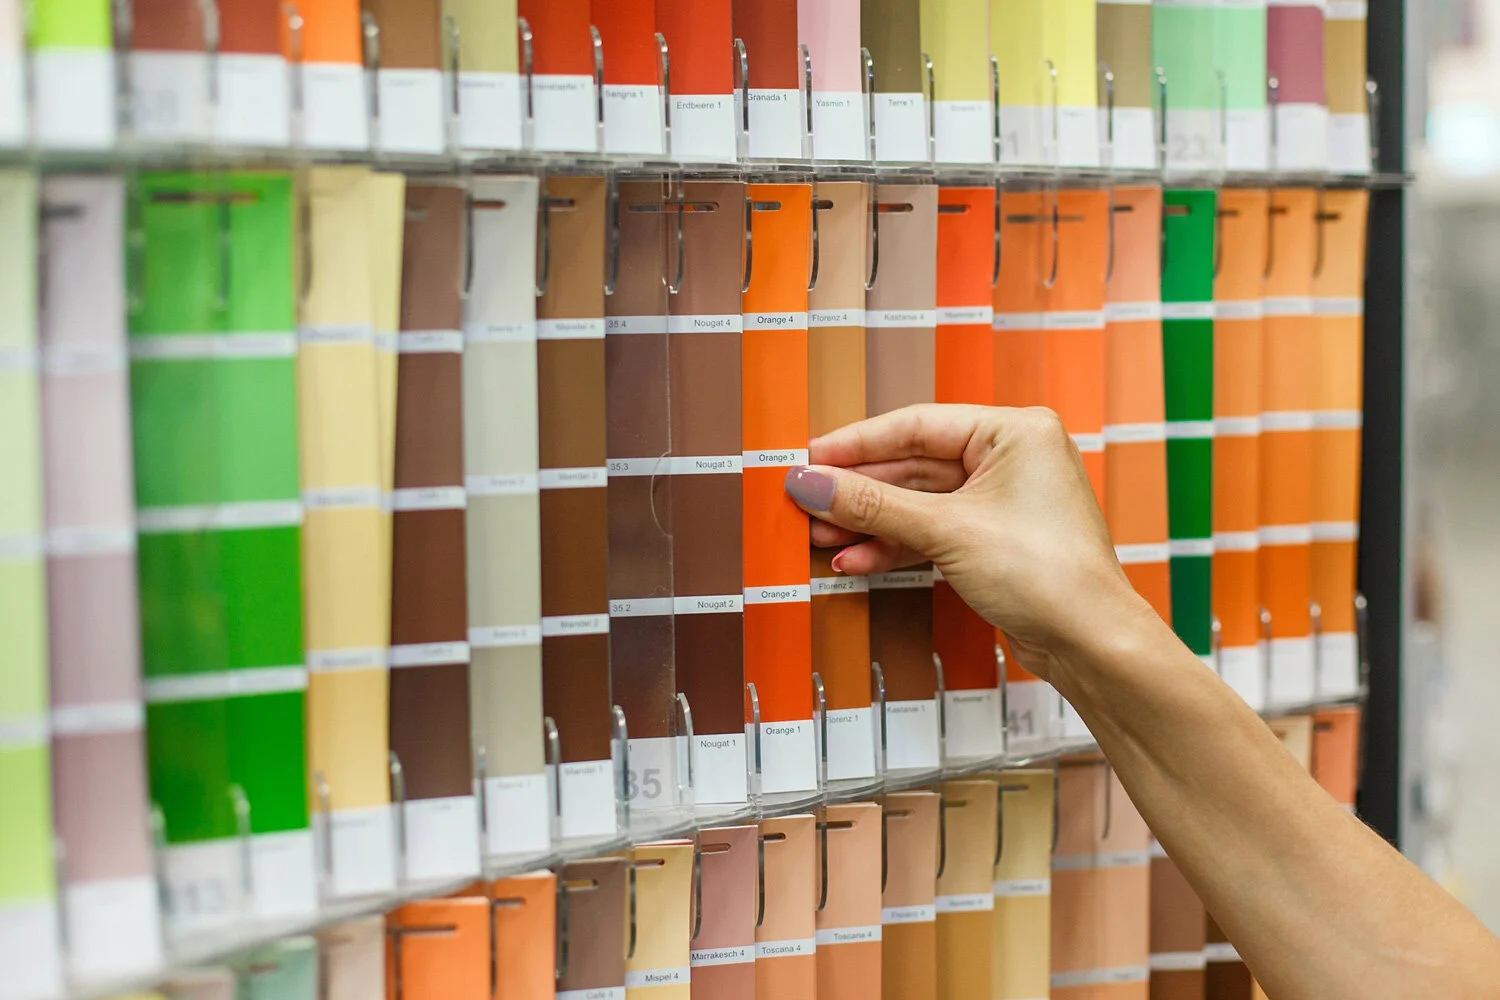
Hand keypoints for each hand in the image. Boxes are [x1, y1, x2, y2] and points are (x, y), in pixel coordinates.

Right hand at [783, 404, 1155, 679]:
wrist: (1091, 642)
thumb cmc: (1047, 575)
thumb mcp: (946, 531)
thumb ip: (871, 505)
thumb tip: (810, 483)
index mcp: (1015, 431)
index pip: (916, 425)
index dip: (856, 444)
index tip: (810, 458)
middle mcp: (1013, 457)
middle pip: (914, 465)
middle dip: (859, 491)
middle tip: (808, 502)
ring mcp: (1005, 501)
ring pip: (920, 503)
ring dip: (871, 522)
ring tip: (823, 538)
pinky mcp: (997, 539)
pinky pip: (934, 531)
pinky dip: (896, 545)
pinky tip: (857, 560)